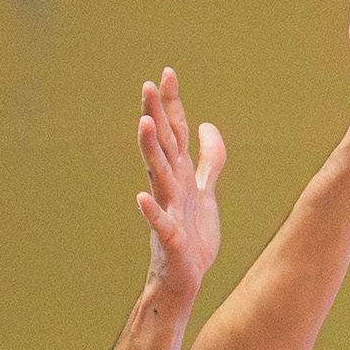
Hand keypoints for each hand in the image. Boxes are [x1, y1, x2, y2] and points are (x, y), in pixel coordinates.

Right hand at [134, 67, 226, 302]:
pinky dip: (150, 211)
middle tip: (147, 86)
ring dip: (150, 151)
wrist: (187, 276)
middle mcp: (170, 187)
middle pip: (163, 146)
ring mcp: (167, 210)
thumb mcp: (205, 192)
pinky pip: (159, 222)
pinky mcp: (170, 238)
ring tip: (144, 125)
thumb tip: (207, 126)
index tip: (168, 73)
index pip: (176, 133)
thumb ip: (208, 160)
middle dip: (156, 116)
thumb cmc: (193, 235)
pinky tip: (141, 198)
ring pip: (157, 175)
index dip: (172, 105)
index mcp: (180, 175)